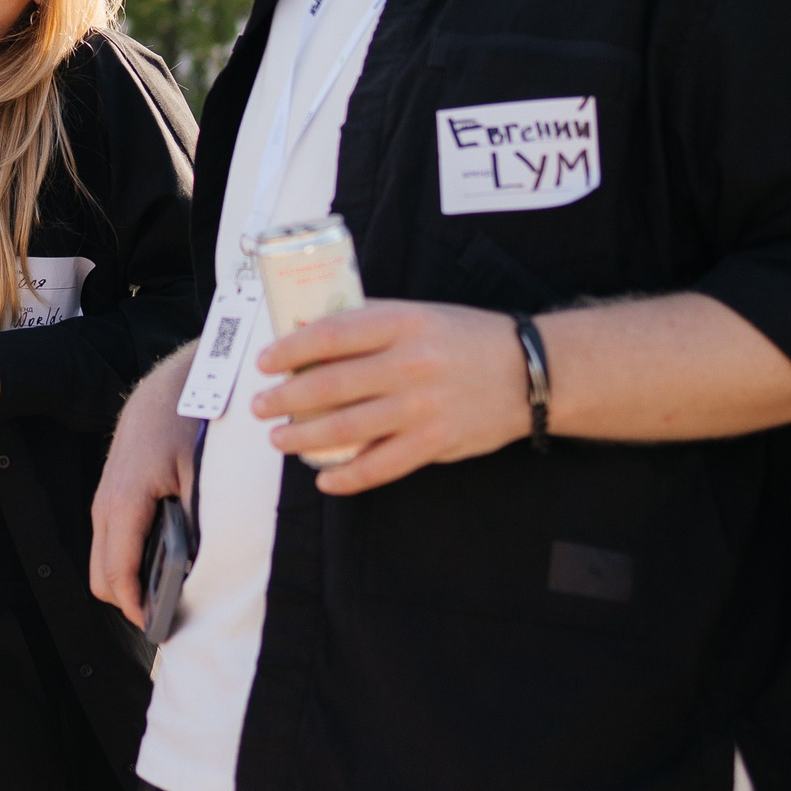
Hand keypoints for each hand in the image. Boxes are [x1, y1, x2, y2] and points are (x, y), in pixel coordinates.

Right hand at [90, 355, 200, 628]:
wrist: (172, 382)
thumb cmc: (187, 422)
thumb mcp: (204, 473)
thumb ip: (200, 521)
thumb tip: (201, 570)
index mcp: (123, 503)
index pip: (116, 574)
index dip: (137, 609)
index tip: (161, 629)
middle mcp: (105, 504)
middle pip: (101, 576)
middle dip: (130, 602)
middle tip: (169, 616)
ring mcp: (106, 498)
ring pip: (105, 558)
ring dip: (129, 581)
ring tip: (170, 591)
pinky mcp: (115, 493)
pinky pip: (113, 539)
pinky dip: (130, 558)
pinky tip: (165, 558)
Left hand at [249, 300, 527, 494]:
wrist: (531, 372)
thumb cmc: (466, 338)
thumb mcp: (419, 313)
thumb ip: (368, 319)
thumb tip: (306, 326)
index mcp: (403, 323)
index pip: (331, 335)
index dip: (290, 350)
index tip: (264, 362)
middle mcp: (410, 365)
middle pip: (330, 385)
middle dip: (285, 399)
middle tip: (260, 406)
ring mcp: (422, 408)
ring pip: (346, 429)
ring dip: (303, 438)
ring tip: (279, 438)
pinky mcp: (435, 443)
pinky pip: (380, 467)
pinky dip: (346, 477)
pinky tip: (324, 478)